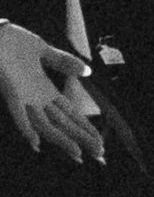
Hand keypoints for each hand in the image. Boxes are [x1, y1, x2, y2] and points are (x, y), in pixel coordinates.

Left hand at [0, 22, 103, 164]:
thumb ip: (64, 61)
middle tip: (100, 154)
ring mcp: (24, 97)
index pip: (70, 113)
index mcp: (45, 89)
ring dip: (61, 139)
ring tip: (77, 154)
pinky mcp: (11, 91)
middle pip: (63, 123)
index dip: (84, 127)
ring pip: (45, 124)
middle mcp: (36, 98)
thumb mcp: (43, 50)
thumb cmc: (13, 41)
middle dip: (81, 138)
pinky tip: (36, 142)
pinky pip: (19, 114)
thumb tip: (88, 71)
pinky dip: (27, 128)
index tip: (99, 141)